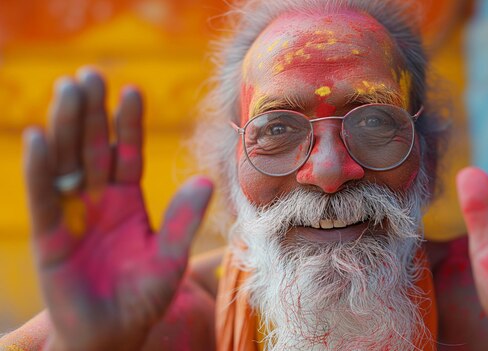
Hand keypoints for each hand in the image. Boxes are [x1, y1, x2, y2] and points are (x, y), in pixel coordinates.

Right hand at [23, 68, 212, 350]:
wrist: (110, 338)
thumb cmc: (142, 303)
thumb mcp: (169, 261)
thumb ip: (183, 221)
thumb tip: (206, 181)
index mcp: (129, 203)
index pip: (127, 154)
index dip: (128, 124)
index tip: (131, 90)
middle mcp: (99, 202)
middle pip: (94, 149)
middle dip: (92, 114)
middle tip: (89, 74)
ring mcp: (73, 216)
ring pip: (67, 163)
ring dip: (66, 128)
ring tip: (68, 90)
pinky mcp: (49, 238)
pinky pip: (44, 199)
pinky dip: (40, 170)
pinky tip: (38, 138)